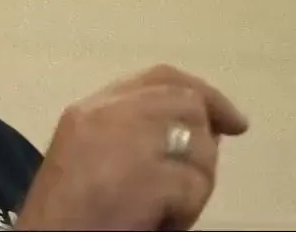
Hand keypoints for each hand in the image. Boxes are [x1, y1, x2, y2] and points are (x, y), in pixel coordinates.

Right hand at [15, 64, 249, 230]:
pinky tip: (161, 222)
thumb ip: (133, 134)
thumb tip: (201, 131)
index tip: (229, 120)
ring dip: (195, 183)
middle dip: (206, 140)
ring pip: (198, 145)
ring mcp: (127, 142)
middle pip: (186, 104)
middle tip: (198, 178)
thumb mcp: (90, 159)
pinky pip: (194, 184)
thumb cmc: (66, 214)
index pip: (159, 79)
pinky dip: (187, 210)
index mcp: (89, 111)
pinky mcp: (146, 176)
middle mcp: (107, 114)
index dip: (202, 93)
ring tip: (167, 209)